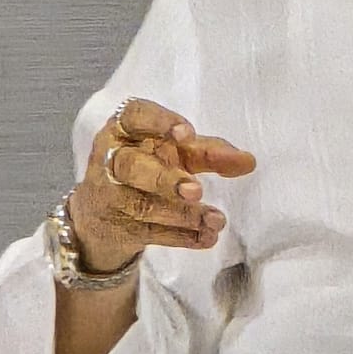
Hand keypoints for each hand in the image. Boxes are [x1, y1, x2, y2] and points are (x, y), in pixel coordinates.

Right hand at [66, 97, 256, 274]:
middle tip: (197, 190)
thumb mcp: (176, 153)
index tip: (188, 134)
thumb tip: (249, 161)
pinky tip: (207, 237)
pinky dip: (181, 237)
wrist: (103, 214)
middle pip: (132, 166)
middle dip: (165, 179)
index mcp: (125, 130)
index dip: (159, 123)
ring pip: (142, 205)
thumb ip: (210, 152)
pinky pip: (149, 233)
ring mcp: (110, 197)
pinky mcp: (117, 229)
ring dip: (183, 215)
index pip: (134, 116)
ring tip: (216, 220)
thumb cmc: (146, 167)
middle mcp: (111, 160)